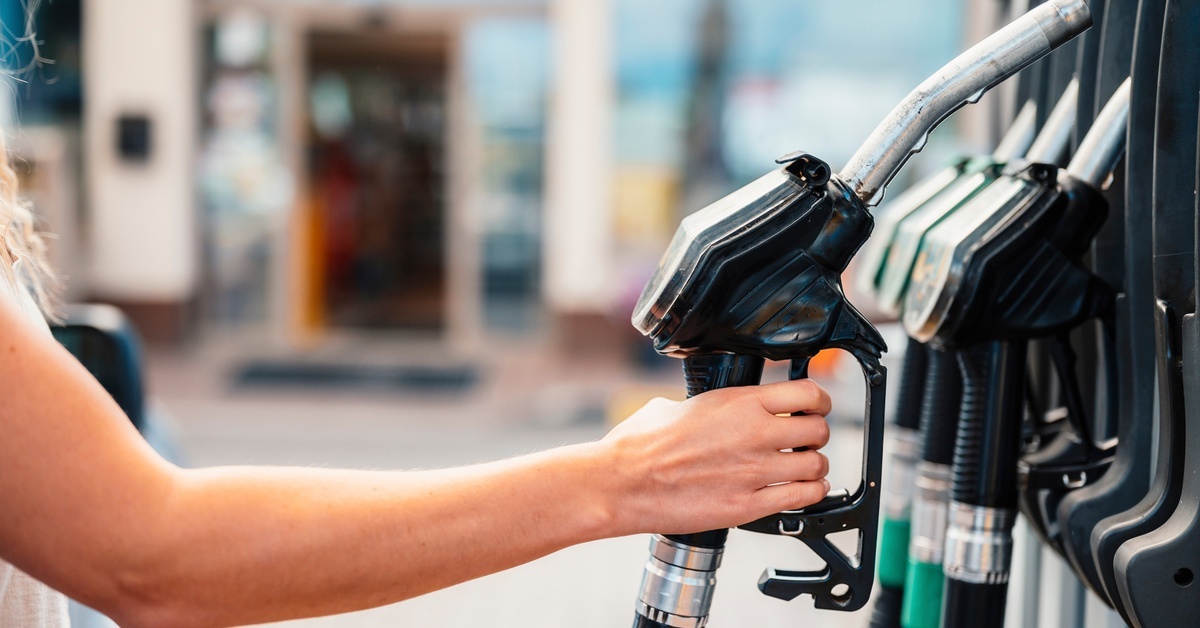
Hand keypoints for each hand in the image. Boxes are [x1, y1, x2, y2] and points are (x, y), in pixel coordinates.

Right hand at [601, 378, 832, 534]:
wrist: (621, 483)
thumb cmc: (638, 445)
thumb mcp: (675, 405)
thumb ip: (708, 407)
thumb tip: (711, 410)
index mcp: (739, 403)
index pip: (807, 393)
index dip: (817, 401)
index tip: (814, 407)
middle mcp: (754, 434)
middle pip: (818, 430)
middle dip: (816, 435)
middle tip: (806, 440)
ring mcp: (754, 472)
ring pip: (816, 466)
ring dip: (815, 466)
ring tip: (804, 467)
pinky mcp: (747, 506)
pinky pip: (801, 498)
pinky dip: (809, 494)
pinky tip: (802, 490)